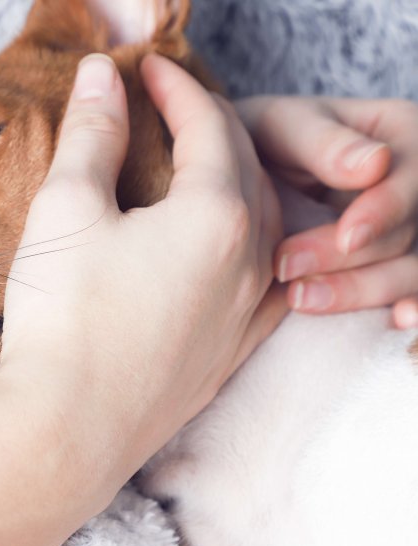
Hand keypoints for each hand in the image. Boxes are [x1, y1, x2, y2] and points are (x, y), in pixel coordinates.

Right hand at [0, 53, 284, 483]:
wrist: (66, 430)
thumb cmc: (63, 317)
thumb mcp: (68, 207)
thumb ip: (92, 134)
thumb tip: (101, 75)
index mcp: (216, 216)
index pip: (209, 126)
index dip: (176, 88)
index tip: (147, 69)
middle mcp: (249, 263)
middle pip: (245, 167)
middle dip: (209, 126)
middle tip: (169, 107)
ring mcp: (246, 314)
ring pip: (263, 223)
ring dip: (235, 181)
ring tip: (198, 167)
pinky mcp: (230, 354)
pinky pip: (262, 280)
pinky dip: (247, 243)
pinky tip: (229, 248)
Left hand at [236, 96, 417, 328]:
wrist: (240, 170)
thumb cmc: (262, 136)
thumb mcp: (283, 127)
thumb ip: (323, 144)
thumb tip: (374, 164)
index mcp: (400, 134)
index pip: (410, 177)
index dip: (385, 210)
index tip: (347, 238)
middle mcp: (412, 183)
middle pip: (408, 231)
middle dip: (350, 258)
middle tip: (286, 269)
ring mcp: (404, 227)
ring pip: (409, 270)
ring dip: (361, 290)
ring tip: (300, 299)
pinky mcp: (386, 264)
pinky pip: (408, 290)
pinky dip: (407, 307)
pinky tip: (394, 324)